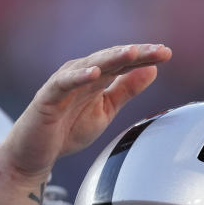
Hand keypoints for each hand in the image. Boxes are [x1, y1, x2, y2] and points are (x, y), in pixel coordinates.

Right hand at [0, 44, 171, 180]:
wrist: (36, 154)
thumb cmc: (68, 129)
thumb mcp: (106, 110)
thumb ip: (126, 91)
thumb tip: (152, 70)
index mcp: (96, 78)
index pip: (123, 63)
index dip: (144, 57)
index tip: (167, 53)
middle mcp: (80, 74)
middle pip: (111, 60)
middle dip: (136, 54)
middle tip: (160, 50)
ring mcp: (64, 84)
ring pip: (90, 66)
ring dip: (111, 58)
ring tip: (132, 53)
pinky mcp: (48, 97)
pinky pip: (63, 84)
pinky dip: (78, 77)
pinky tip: (94, 73)